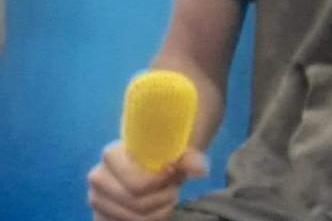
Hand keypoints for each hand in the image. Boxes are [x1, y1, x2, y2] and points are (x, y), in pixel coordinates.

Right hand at [87, 141, 207, 220]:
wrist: (145, 165)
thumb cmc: (160, 156)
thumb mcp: (174, 152)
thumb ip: (188, 158)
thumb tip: (201, 170)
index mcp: (110, 155)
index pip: (136, 183)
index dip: (160, 183)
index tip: (173, 173)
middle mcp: (97, 177)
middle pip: (136, 204)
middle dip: (162, 199)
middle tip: (173, 190)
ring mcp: (96, 200)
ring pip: (134, 219)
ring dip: (159, 213)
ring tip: (167, 199)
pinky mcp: (99, 217)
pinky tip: (155, 212)